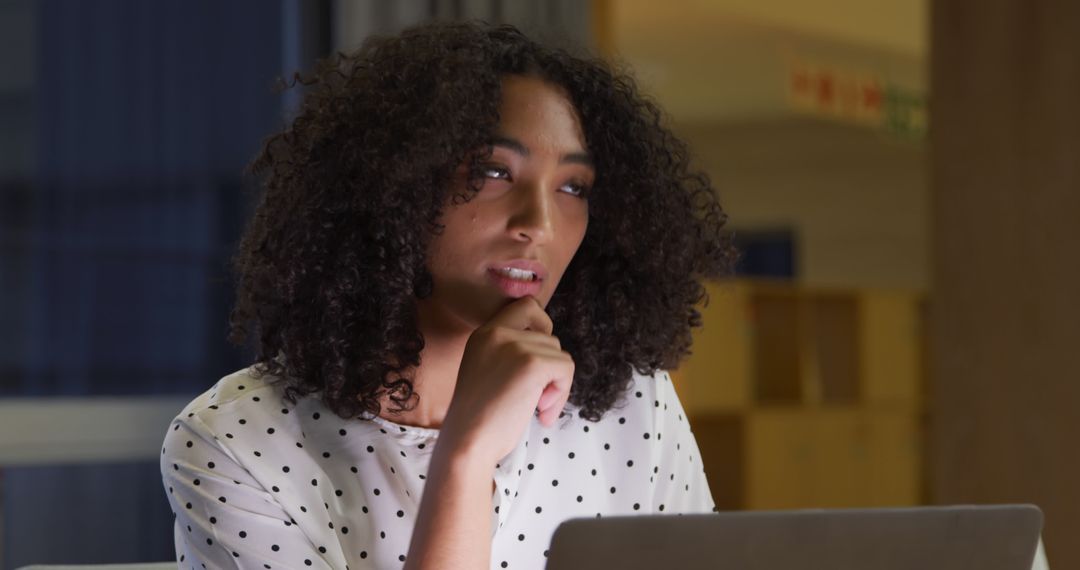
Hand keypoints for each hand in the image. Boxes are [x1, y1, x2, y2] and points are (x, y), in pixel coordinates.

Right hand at [439, 295, 574, 466]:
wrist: (467, 442)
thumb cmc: (479, 418)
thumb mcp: (488, 370)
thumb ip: (510, 353)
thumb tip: (551, 350)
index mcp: (484, 333)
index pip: (527, 306)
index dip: (542, 328)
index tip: (538, 360)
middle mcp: (498, 332)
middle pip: (550, 338)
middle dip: (551, 370)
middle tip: (537, 398)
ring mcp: (515, 345)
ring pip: (560, 356)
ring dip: (557, 386)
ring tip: (537, 409)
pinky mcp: (532, 363)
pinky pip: (566, 369)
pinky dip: (561, 393)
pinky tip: (542, 413)